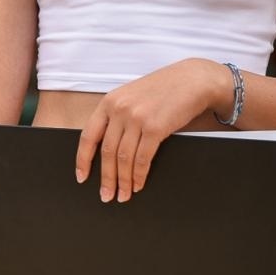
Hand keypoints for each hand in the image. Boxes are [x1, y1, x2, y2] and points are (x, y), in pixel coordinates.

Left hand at [74, 58, 228, 202]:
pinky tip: (139, 184)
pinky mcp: (155, 128)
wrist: (193, 79)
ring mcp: (136, 118)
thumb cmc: (163, 89)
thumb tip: (107, 150)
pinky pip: (143, 159)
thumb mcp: (131, 96)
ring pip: (123, 158)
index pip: (88, 136)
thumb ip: (117, 116)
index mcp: (108, 102)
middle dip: (106, 178)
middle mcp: (119, 109)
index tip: (82, 177)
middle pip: (106, 152)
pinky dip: (139, 175)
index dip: (83, 160)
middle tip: (106, 195)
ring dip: (123, 181)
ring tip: (123, 195)